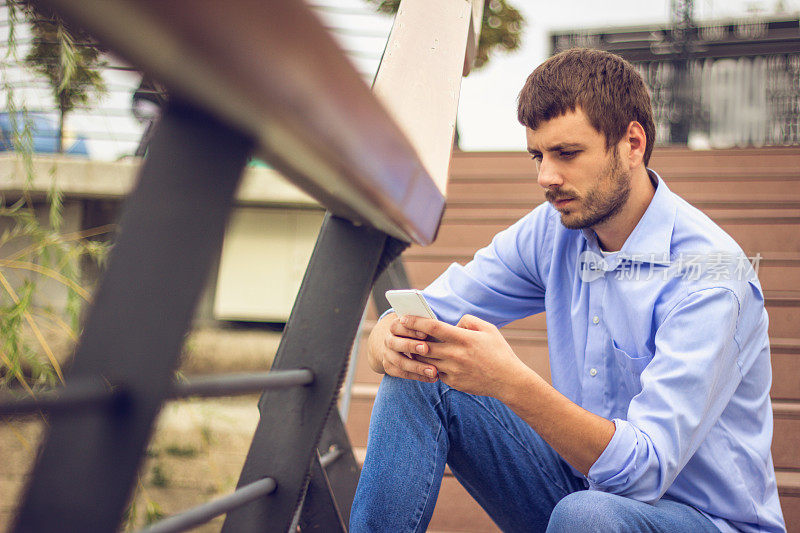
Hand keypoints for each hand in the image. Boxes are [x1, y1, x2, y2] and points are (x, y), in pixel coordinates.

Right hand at [366, 313, 439, 381]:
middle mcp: (388, 341)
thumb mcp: (418, 327)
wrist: (396, 346)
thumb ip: (425, 327)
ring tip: (434, 371)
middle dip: (411, 346)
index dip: (411, 330)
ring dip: (417, 367)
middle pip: (395, 343)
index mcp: (394, 327)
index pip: (398, 326)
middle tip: (426, 349)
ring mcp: (388, 355)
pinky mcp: (390, 368)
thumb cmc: (415, 334)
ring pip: (400, 362)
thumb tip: (439, 327)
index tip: (425, 333)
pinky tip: (432, 378)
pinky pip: (403, 374)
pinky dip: (418, 376)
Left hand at [399, 314, 531, 397]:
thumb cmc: (499, 352)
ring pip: (425, 360)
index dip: (416, 321)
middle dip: (410, 338)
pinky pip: (435, 372)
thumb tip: (452, 324)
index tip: (404, 318)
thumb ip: (468, 321)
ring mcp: (453, 370)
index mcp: (464, 339)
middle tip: (401, 332)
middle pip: (423, 345)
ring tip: (411, 345)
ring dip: (416, 353)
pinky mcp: (453, 382)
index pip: (433, 327)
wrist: (508, 381)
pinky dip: (430, 366)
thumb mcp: (488, 329)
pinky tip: (429, 361)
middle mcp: (456, 355)